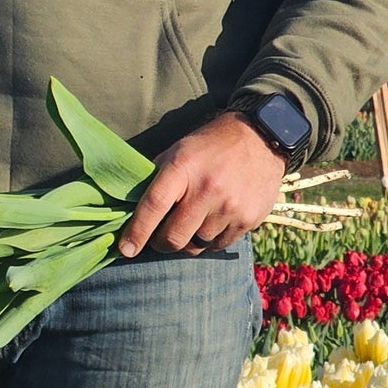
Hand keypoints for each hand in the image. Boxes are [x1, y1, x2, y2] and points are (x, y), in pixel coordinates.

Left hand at [116, 110, 287, 257]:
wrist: (261, 137)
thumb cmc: (209, 146)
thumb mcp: (178, 151)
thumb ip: (156, 178)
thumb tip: (131, 209)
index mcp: (182, 168)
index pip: (154, 206)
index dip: (137, 231)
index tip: (126, 249)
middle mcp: (207, 188)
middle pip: (174, 236)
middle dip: (161, 243)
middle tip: (160, 239)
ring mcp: (230, 206)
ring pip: (196, 244)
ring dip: (189, 240)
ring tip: (192, 222)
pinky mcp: (249, 218)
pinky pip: (219, 244)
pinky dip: (211, 240)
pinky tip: (213, 221)